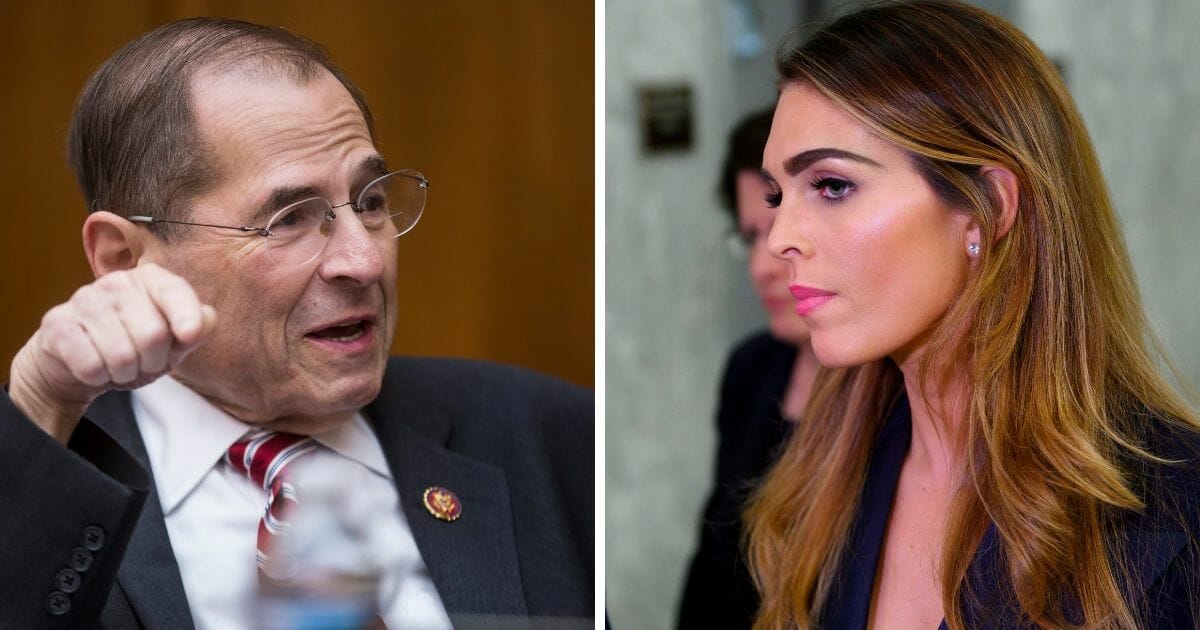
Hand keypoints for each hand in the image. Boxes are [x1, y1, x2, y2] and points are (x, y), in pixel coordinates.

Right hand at [8, 263, 216, 443]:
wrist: (77, 361)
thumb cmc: (134, 348)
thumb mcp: (172, 342)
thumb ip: (195, 329)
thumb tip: (207, 318)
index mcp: (152, 279)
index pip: (175, 293)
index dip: (186, 318)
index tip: (188, 336)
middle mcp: (117, 282)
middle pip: (153, 335)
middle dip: (153, 362)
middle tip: (144, 363)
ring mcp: (84, 299)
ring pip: (121, 356)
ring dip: (125, 373)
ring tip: (120, 366)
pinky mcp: (58, 323)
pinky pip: (91, 365)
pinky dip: (99, 377)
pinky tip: (95, 367)